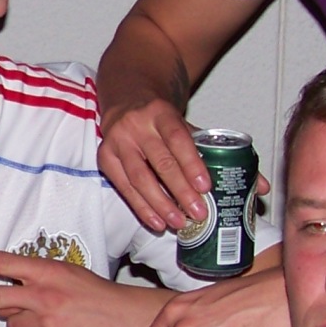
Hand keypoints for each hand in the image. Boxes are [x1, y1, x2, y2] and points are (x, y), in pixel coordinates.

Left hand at [0, 251, 165, 326]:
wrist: (127, 319)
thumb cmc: (95, 295)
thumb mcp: (66, 275)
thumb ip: (34, 282)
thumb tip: (0, 302)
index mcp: (48, 272)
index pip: (5, 263)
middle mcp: (44, 294)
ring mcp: (47, 322)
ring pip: (12, 326)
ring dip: (22, 325)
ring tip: (51, 321)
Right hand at [98, 99, 212, 235]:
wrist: (126, 104)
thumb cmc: (158, 119)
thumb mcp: (177, 121)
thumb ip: (195, 143)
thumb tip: (221, 175)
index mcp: (160, 112)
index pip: (178, 139)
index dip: (192, 164)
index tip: (205, 187)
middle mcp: (136, 125)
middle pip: (161, 162)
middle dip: (181, 191)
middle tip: (198, 212)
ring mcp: (117, 141)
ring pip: (140, 179)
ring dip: (161, 205)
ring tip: (178, 222)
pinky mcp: (105, 158)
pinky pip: (124, 188)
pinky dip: (142, 208)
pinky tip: (157, 221)